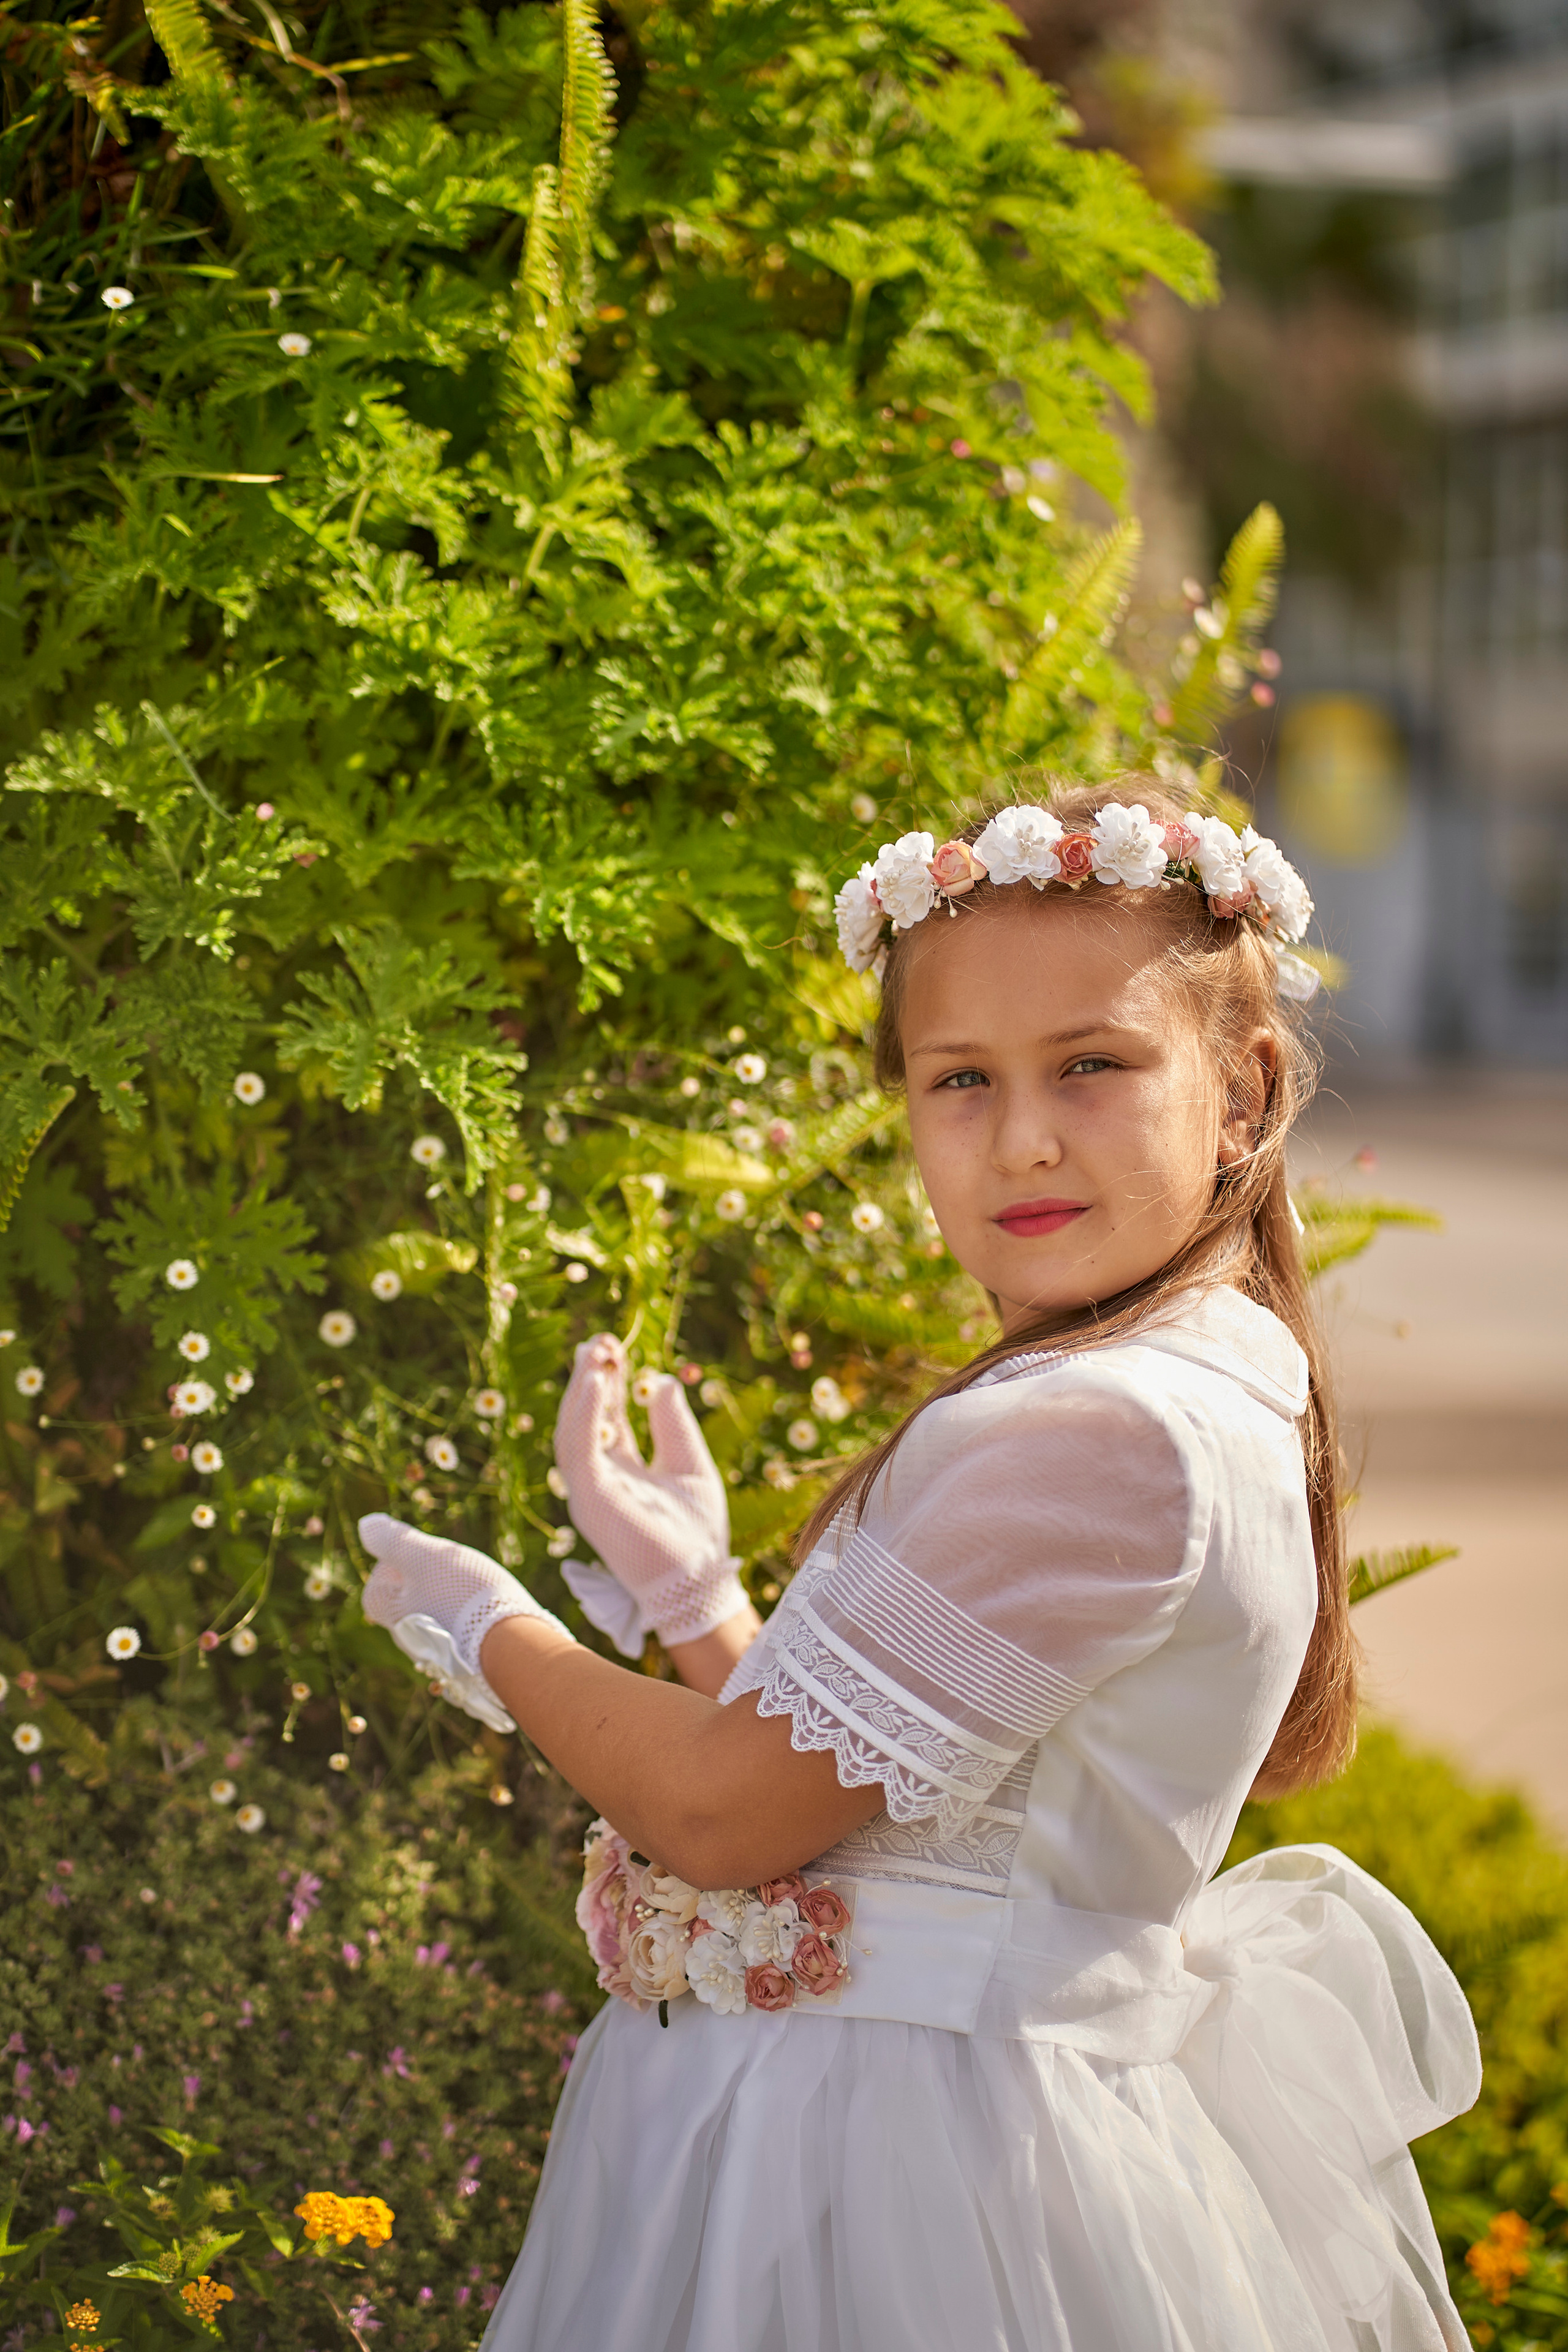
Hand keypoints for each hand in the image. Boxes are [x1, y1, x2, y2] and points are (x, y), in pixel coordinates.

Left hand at [358, 1514, 569, 1732]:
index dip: (397, 1563)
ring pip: (432, 1613)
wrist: (507, 1641)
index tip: (422, 1554)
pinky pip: (455, 1628)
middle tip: (451, 1567)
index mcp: (390, 1612)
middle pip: (406, 1598)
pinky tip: (484, 1605)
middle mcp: (407, 1636)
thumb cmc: (460, 1594)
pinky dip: (465, 1614)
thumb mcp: (423, 1555)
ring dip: (447, 1596)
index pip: (378, 1584)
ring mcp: (434, 1650)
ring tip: (472, 1585)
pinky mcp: (461, 1657)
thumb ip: (393, 1540)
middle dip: (426, 1579)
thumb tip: (366, 1526)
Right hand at [552, 1333, 746, 1650]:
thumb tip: (664, 1381)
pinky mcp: (589, 1500)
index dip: (607, 1381)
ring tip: (595, 1354)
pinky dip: (584, 1415)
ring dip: (581, 1390)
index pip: (606, 1417)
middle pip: (584, 1419)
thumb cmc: (697, 1533)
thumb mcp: (690, 1464)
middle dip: (589, 1378)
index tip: (614, 1346)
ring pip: (571, 1431)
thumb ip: (673, 1425)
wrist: (701, 1583)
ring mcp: (589, 1491)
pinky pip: (578, 1450)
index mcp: (621, 1471)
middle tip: (599, 1340)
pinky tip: (596, 1383)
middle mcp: (598, 1479)